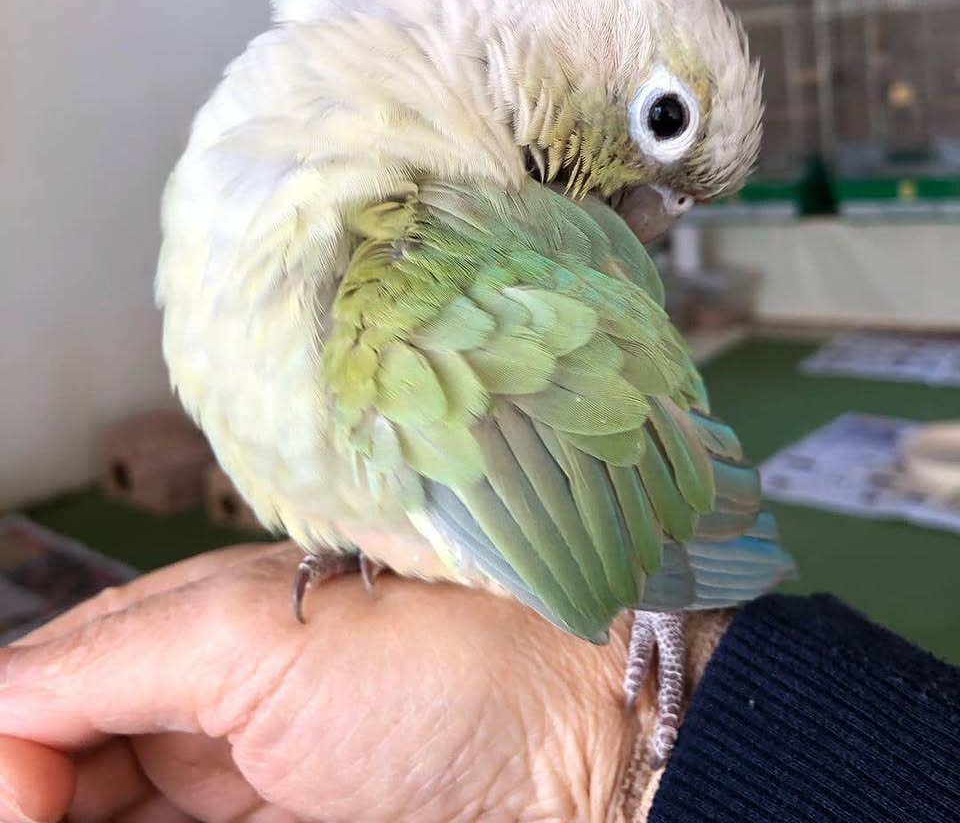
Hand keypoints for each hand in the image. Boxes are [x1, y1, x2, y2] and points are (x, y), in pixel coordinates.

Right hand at [0, 542, 635, 822]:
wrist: (574, 744)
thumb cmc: (433, 664)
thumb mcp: (249, 637)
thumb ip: (108, 654)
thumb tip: (2, 705)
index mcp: (178, 633)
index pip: (31, 697)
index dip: (10, 765)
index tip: (29, 817)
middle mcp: (193, 709)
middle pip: (62, 771)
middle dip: (43, 803)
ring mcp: (232, 788)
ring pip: (111, 813)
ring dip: (89, 819)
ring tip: (189, 816)